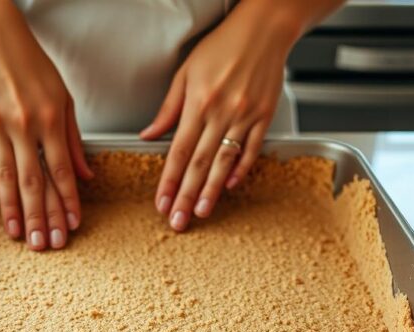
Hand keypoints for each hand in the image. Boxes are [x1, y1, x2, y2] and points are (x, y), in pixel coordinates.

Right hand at [0, 2, 92, 249]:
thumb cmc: (32, 66)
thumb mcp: (62, 98)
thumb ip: (72, 139)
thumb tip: (85, 175)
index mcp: (50, 119)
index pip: (61, 170)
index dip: (68, 201)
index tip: (73, 225)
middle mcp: (23, 124)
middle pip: (33, 181)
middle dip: (41, 216)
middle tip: (46, 244)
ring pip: (5, 176)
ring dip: (12, 210)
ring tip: (19, 235)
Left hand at [139, 1, 310, 231]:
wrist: (264, 29)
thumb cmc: (223, 46)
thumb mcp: (186, 72)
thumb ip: (168, 108)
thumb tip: (149, 135)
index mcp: (199, 102)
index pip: (179, 151)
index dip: (169, 181)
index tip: (161, 202)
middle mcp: (222, 112)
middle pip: (200, 163)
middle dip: (186, 195)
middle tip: (177, 220)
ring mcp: (245, 116)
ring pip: (225, 161)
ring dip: (212, 190)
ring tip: (201, 212)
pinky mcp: (264, 116)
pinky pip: (252, 148)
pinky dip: (241, 168)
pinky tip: (230, 185)